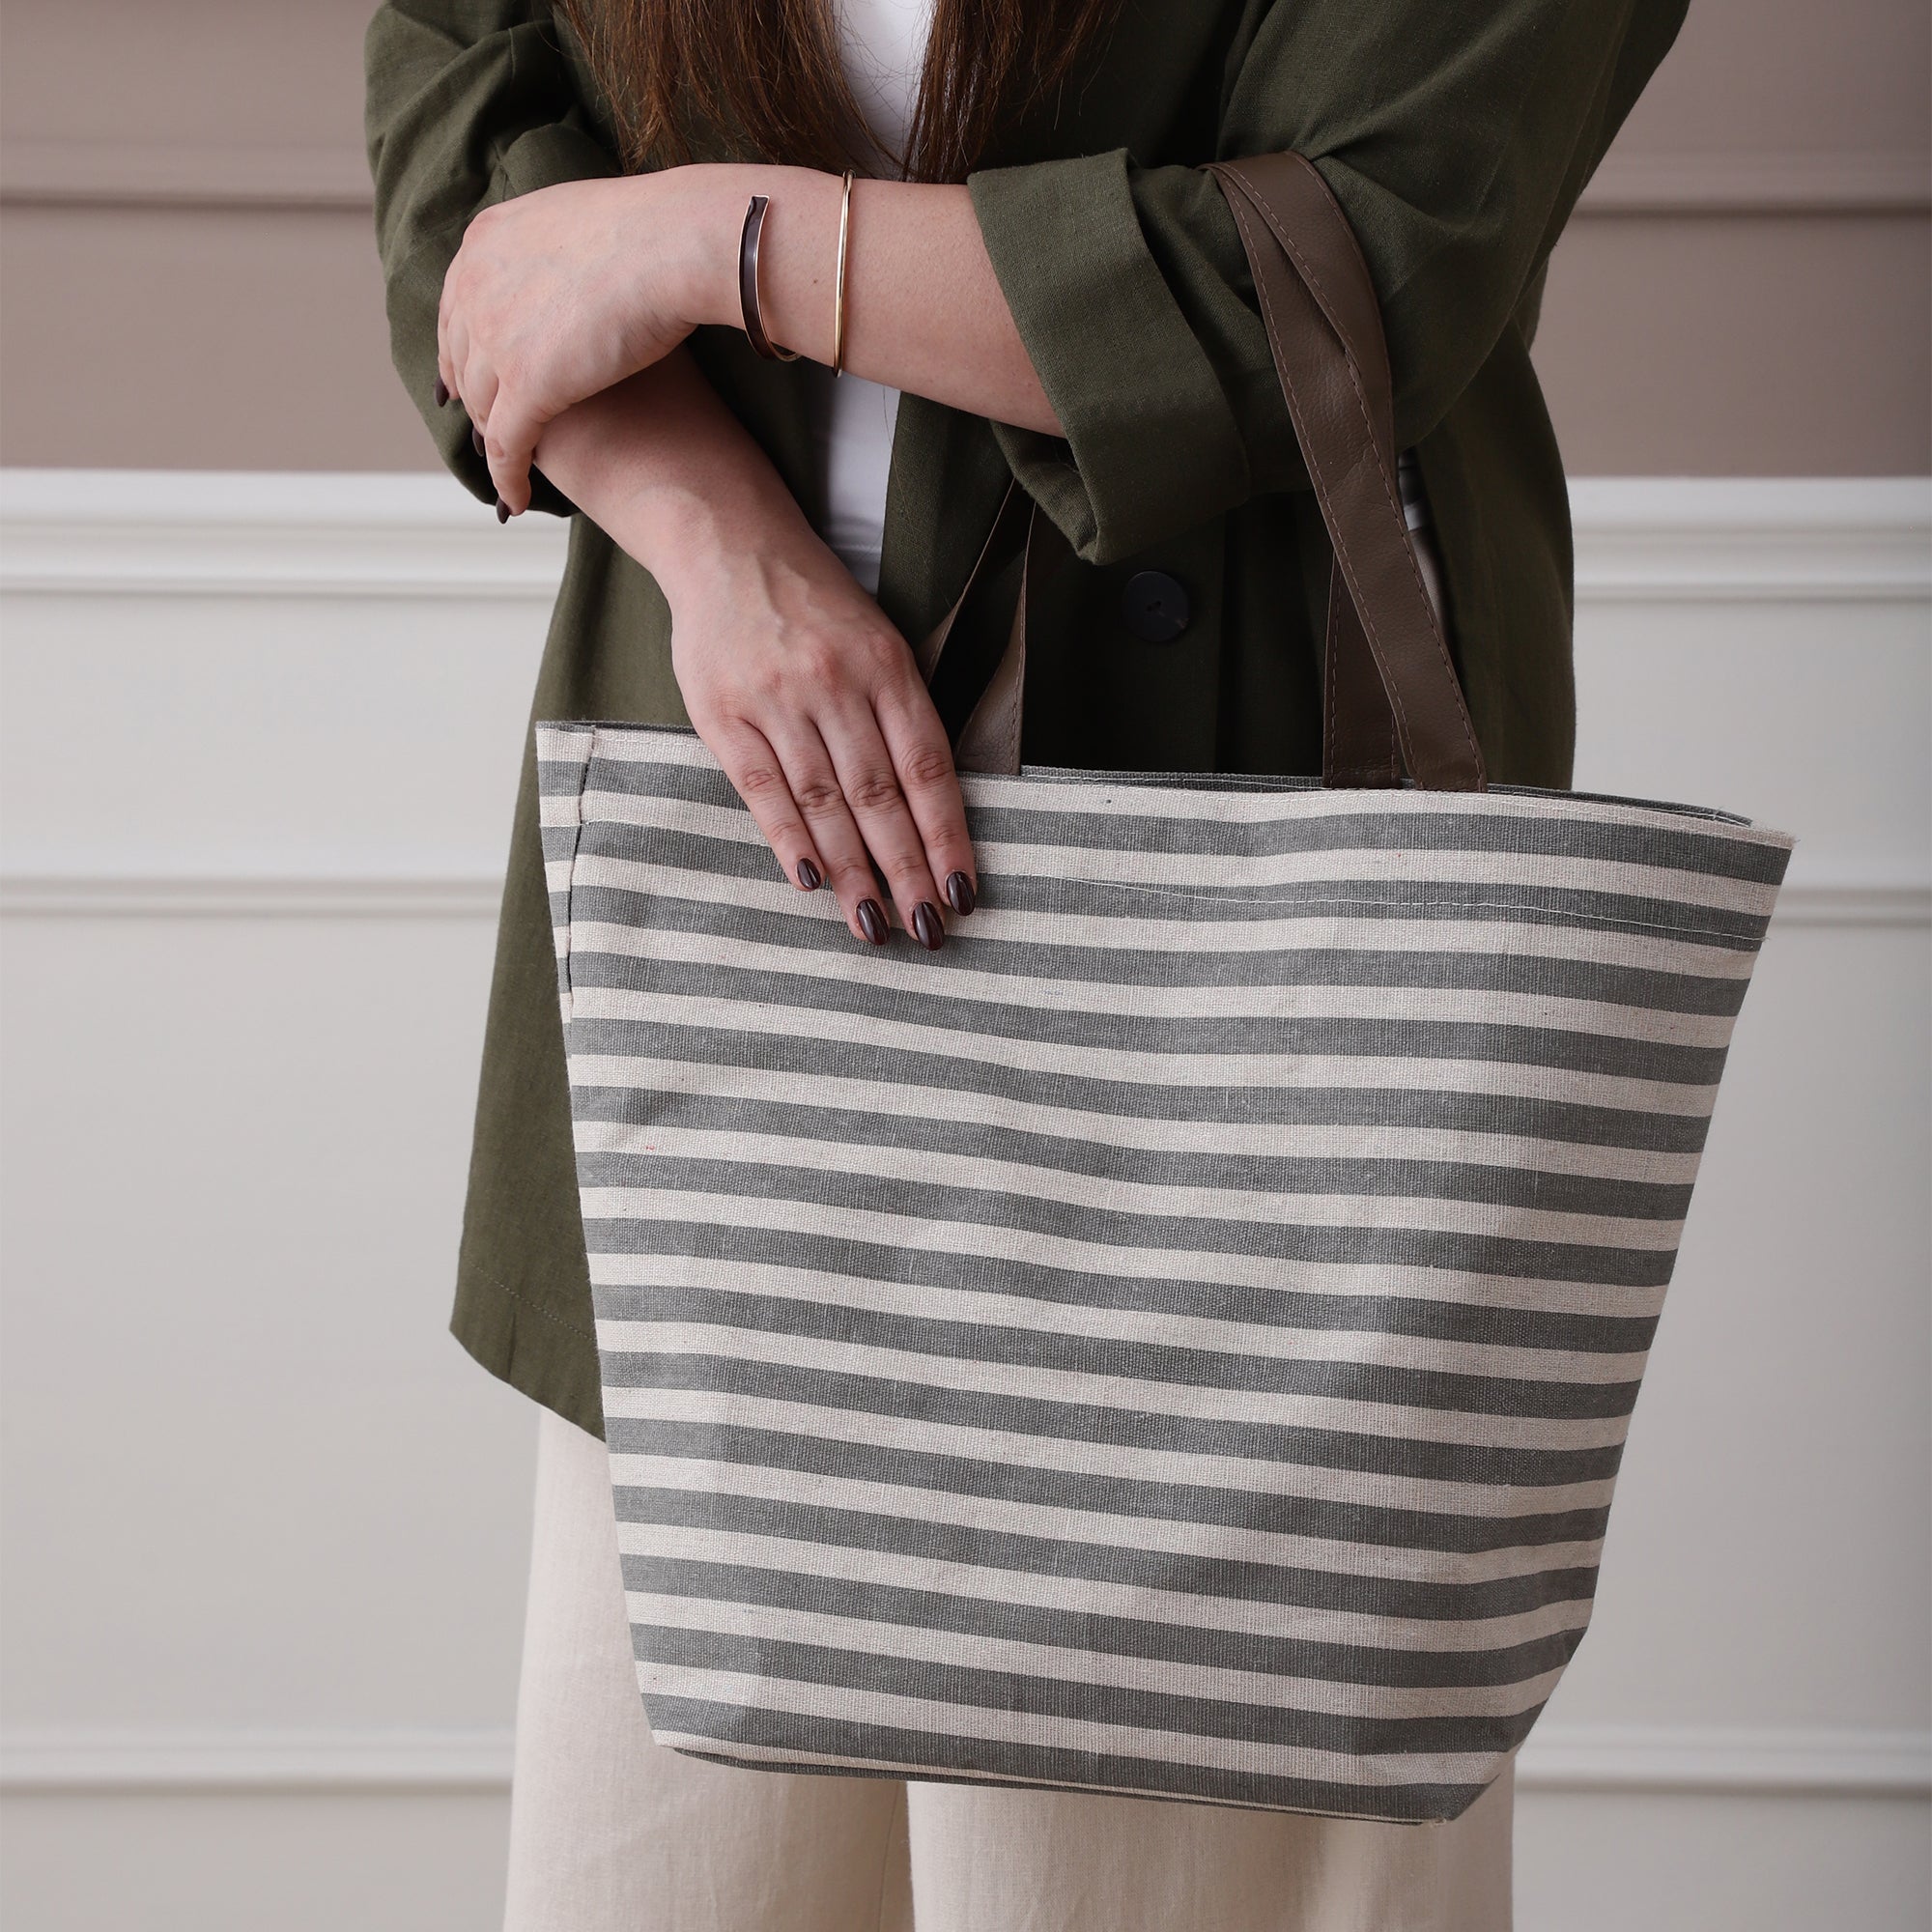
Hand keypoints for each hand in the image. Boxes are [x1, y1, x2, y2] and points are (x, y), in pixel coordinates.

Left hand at [438, 173, 723, 514]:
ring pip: (483, 408)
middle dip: (473, 399)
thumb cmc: (654, 231)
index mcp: (485, 242)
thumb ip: (558, 247)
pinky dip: (508, 477)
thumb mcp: (580, 221)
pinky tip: (517, 499)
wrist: (674, 243)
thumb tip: (573, 264)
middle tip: (489, 430)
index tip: (473, 378)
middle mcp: (476, 288)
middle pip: (462, 360)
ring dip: (494, 442)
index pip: (458, 308)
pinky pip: (507, 445)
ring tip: (512, 466)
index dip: (464, 350)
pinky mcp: (527, 385)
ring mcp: (497, 339)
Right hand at [662, 510, 975, 950]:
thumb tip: (929, 808)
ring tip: (873, 924)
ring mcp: (779, 699)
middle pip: (881, 797)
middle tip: (927, 931)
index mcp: (888, 667)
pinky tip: (813, 881)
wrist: (728, 546)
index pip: (929, 769)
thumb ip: (900, 714)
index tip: (963, 893)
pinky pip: (764, 788)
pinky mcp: (725, 714)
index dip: (948, 838)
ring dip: (853, 872)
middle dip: (907, 872)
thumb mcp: (878, 640)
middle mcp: (838, 684)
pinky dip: (790, 838)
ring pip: (826, 801)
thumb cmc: (815, 605)